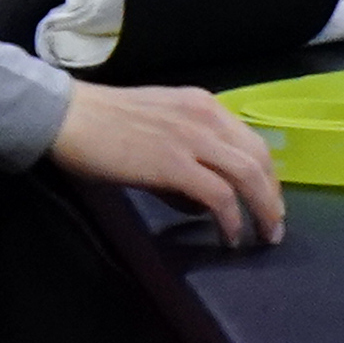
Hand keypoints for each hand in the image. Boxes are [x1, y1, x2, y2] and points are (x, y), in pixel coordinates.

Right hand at [50, 82, 286, 246]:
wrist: (69, 116)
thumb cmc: (104, 125)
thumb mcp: (159, 128)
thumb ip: (185, 157)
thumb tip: (201, 201)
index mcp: (204, 106)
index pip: (251, 141)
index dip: (266, 174)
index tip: (268, 200)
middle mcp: (206, 117)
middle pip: (258, 158)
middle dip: (272, 195)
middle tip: (274, 226)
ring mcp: (192, 139)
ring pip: (247, 175)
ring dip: (262, 209)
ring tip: (263, 236)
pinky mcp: (175, 164)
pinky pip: (219, 195)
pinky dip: (231, 219)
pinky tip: (229, 236)